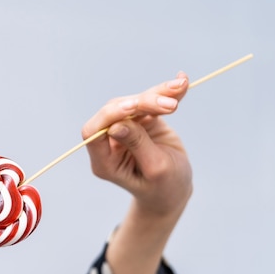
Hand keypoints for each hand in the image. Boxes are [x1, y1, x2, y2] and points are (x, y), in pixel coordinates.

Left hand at [82, 72, 191, 217]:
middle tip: (171, 105)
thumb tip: (116, 125)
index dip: (109, 116)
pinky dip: (165, 93)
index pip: (93, 132)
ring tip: (181, 88)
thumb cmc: (164, 187)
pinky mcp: (141, 121)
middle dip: (142, 103)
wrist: (175, 190)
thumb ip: (137, 144)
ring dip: (158, 94)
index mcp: (104, 161)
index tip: (133, 108)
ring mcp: (125, 130)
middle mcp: (110, 143)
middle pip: (116, 112)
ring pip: (134, 103)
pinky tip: (181, 83)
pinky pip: (150, 102)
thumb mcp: (155, 168)